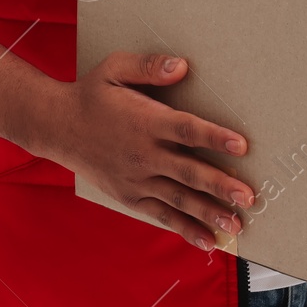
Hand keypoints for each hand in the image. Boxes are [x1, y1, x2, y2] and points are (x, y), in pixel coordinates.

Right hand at [42, 51, 254, 249]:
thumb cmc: (92, 94)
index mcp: (144, 122)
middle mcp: (143, 154)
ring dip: (209, 212)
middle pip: (188, 172)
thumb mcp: (115, 68)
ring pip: (179, 199)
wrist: (57, 127)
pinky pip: (161, 215)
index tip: (241, 145)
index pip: (186, 130)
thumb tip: (182, 66)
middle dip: (220, 185)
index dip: (214, 138)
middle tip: (249, 196)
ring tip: (236, 224)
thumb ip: (149, 66)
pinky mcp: (130, 196)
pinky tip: (208, 240)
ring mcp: (137, 179)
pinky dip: (185, 229)